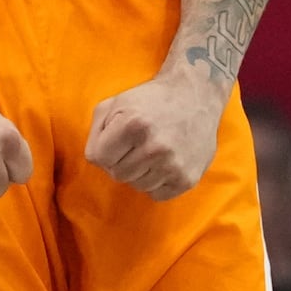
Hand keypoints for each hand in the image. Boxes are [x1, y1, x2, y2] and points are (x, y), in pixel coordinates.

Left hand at [84, 76, 224, 200]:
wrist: (195, 95)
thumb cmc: (150, 100)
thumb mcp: (115, 103)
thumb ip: (96, 130)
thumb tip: (95, 159)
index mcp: (133, 124)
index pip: (98, 158)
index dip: (105, 148)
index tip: (118, 139)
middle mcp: (154, 147)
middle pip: (117, 174)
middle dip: (121, 161)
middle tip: (136, 144)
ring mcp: (173, 165)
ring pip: (137, 186)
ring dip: (140, 172)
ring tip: (152, 151)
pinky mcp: (187, 178)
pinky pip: (157, 195)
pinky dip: (157, 182)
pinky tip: (165, 162)